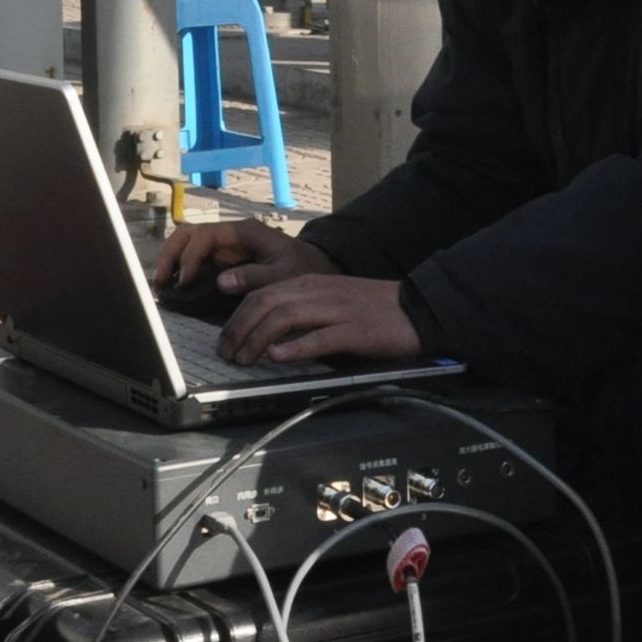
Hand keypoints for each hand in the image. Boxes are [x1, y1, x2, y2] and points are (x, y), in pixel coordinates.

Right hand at [150, 218, 336, 295]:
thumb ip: (254, 277)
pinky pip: (196, 259)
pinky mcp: (224, 260)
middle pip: (189, 234)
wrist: (316, 269)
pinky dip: (181, 269)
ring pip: (188, 243)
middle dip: (171, 254)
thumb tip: (221, 281)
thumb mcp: (284, 274)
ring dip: (172, 260)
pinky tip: (174, 286)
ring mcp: (225, 246)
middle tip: (160, 282)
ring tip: (162, 285)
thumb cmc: (302, 268)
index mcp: (243, 231)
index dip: (190, 256)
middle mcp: (230, 235)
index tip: (184, 281)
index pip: (205, 236)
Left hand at [218, 274, 422, 365]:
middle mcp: (318, 291)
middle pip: (265, 304)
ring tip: (244, 359)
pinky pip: (318, 338)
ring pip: (284, 317)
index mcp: (309, 283)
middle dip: (239, 330)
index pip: (261, 295)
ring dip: (257, 339)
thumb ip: (300, 308)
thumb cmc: (371, 308)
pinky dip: (294, 347)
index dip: (236, 319)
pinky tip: (277, 357)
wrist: (415, 308)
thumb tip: (266, 331)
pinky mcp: (354, 330)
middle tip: (227, 355)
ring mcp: (335, 310)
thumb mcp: (329, 299)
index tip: (225, 341)